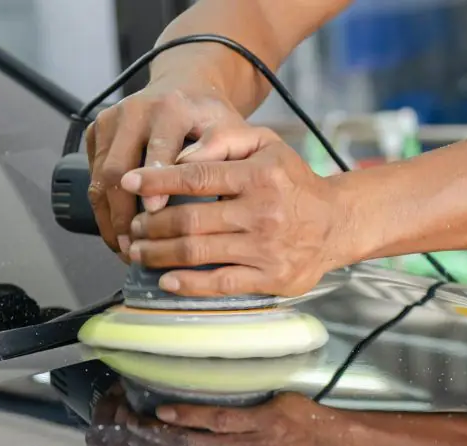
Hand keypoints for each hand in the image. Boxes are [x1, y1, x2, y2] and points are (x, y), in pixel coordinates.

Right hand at [85, 76, 244, 257]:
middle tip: (136, 248)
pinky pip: (91, 176)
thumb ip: (219, 154)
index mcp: (170, 107)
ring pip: (98, 177)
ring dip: (109, 218)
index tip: (155, 215)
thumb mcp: (229, 131)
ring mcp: (110, 120)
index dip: (155, 183)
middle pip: (117, 169)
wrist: (187, 89)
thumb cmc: (211, 119)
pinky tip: (117, 233)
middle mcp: (134, 110)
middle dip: (123, 214)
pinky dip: (102, 209)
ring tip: (125, 249)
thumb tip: (195, 188)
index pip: (157, 148)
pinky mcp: (96, 132)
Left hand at [119, 125, 357, 297]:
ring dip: (159, 254)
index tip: (129, 182)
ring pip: (197, 253)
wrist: (337, 222)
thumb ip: (224, 138)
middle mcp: (262, 212)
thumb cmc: (295, 182)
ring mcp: (266, 249)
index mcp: (259, 176)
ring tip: (139, 251)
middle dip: (151, 225)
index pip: (196, 177)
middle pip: (189, 221)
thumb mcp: (267, 145)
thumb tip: (182, 155)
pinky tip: (167, 280)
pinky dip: (188, 284)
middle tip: (133, 226)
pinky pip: (221, 284)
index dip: (156, 180)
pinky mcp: (271, 278)